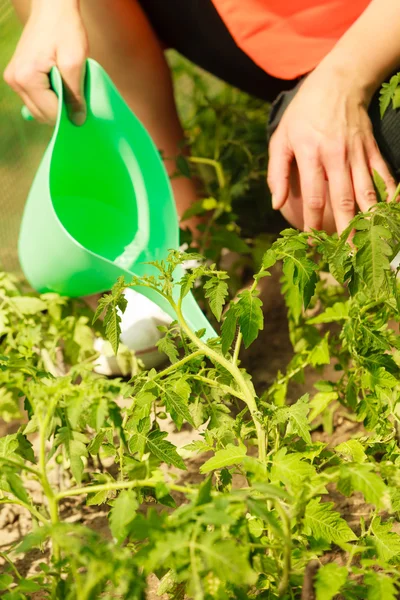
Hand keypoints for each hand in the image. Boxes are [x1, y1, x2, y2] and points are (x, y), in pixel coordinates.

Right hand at [4, 0, 88, 124]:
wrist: (52, 8)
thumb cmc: (64, 29)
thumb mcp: (75, 62)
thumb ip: (75, 94)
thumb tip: (77, 121)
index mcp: (27, 78)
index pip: (50, 114)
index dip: (69, 116)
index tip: (83, 110)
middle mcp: (15, 81)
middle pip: (42, 115)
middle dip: (61, 112)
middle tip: (77, 100)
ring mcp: (14, 79)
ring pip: (38, 109)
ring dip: (55, 105)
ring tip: (67, 88)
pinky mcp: (18, 76)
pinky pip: (36, 99)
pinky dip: (49, 98)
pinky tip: (59, 86)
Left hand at [267, 65, 396, 233]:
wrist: (339, 80)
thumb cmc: (304, 112)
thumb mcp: (281, 137)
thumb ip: (277, 171)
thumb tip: (275, 204)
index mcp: (310, 154)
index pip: (311, 197)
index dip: (311, 222)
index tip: (311, 243)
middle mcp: (336, 156)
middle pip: (342, 199)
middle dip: (344, 230)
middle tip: (346, 255)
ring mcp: (357, 153)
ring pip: (365, 191)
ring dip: (367, 219)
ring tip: (369, 242)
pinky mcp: (372, 149)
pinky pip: (383, 174)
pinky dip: (389, 193)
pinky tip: (391, 212)